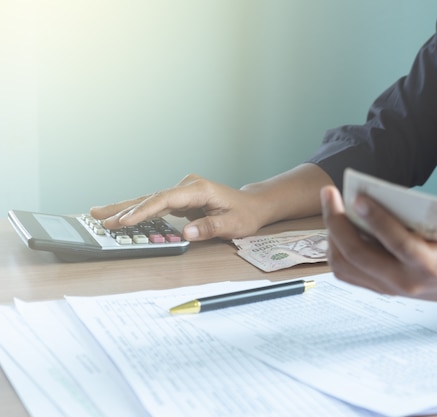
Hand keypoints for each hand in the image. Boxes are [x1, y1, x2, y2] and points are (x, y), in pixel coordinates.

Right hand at [90, 174, 265, 240]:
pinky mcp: (179, 200)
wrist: (252, 205)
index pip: (165, 199)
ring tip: (97, 214)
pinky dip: (136, 211)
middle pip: (150, 197)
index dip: (143, 210)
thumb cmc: (244, 214)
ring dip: (124, 208)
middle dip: (123, 208)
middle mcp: (186, 187)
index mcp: (198, 189)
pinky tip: (119, 216)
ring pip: (148, 200)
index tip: (125, 221)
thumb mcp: (233, 224)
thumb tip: (185, 233)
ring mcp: (181, 192)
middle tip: (97, 217)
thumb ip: (209, 228)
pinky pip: (154, 206)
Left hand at [321, 185, 436, 306]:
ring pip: (345, 264)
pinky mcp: (376, 287)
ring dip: (332, 234)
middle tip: (329, 192)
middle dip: (337, 222)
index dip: (377, 220)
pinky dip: (334, 247)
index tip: (358, 197)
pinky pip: (345, 270)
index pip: (399, 244)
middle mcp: (404, 281)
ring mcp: (387, 287)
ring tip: (332, 205)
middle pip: (358, 255)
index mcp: (431, 267)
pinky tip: (337, 225)